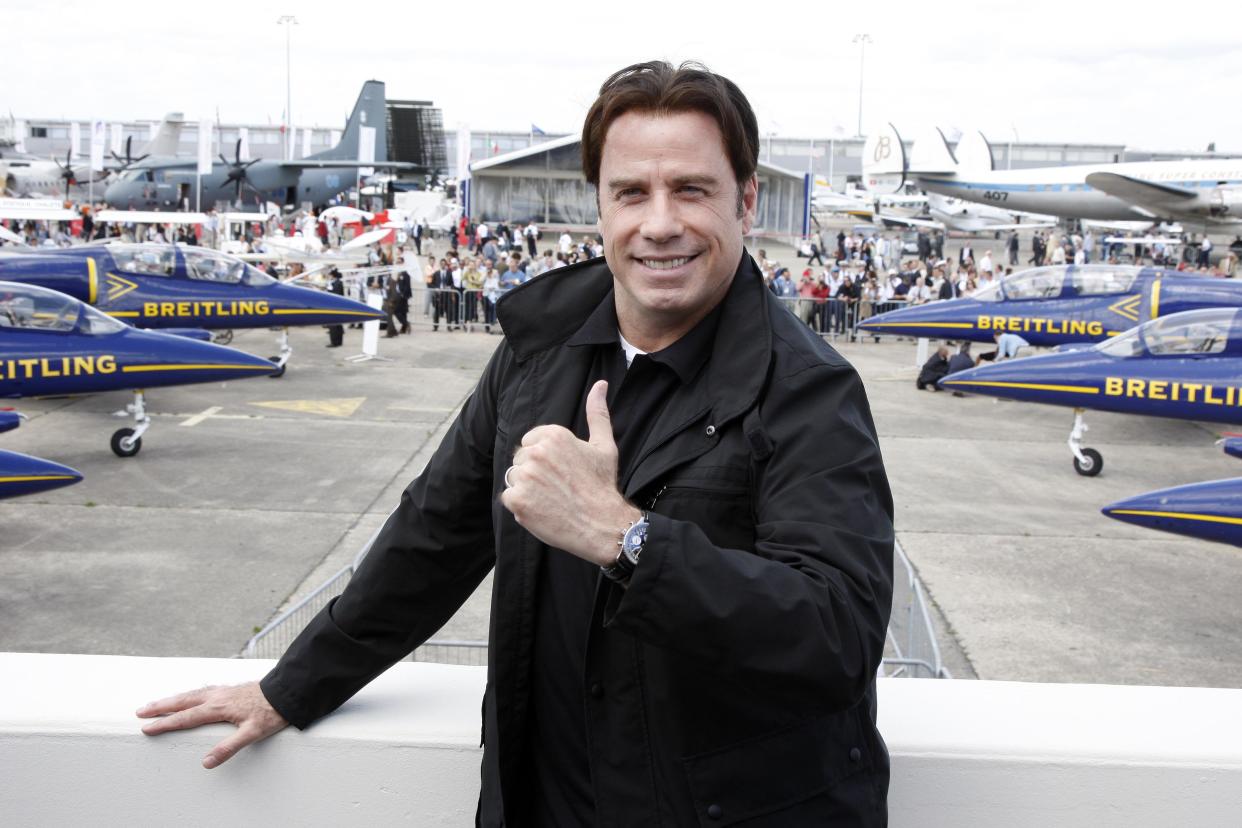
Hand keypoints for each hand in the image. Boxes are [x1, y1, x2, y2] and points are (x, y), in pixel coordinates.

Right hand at [136, 681, 287, 768]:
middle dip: (160, 707)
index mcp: (219, 708)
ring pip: (191, 694)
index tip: (146, 728)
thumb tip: (206, 762)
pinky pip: (202, 690)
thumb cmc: (271, 712)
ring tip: (157, 703)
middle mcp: (217, 697)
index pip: (186, 718)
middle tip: (140, 711)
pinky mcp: (230, 689)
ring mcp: (223, 691)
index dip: (165, 724)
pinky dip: (189, 694)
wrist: (287, 692)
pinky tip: (189, 696)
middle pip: (183, 702)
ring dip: (172, 699)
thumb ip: (229, 748)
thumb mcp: (253, 733)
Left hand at [501, 380, 639, 565]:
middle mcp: (536, 452)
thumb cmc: (602, 485)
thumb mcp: (604, 445)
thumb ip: (597, 413)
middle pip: (521, 459)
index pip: (531, 442)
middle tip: (558, 487)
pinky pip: (509, 498)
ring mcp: (525, 477)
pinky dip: (522, 506)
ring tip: (550, 498)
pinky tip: (542, 510)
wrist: (602, 524)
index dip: (545, 458)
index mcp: (553, 435)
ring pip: (514, 478)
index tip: (562, 472)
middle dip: (535, 472)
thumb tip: (601, 384)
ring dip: (527, 488)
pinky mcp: (517, 500)